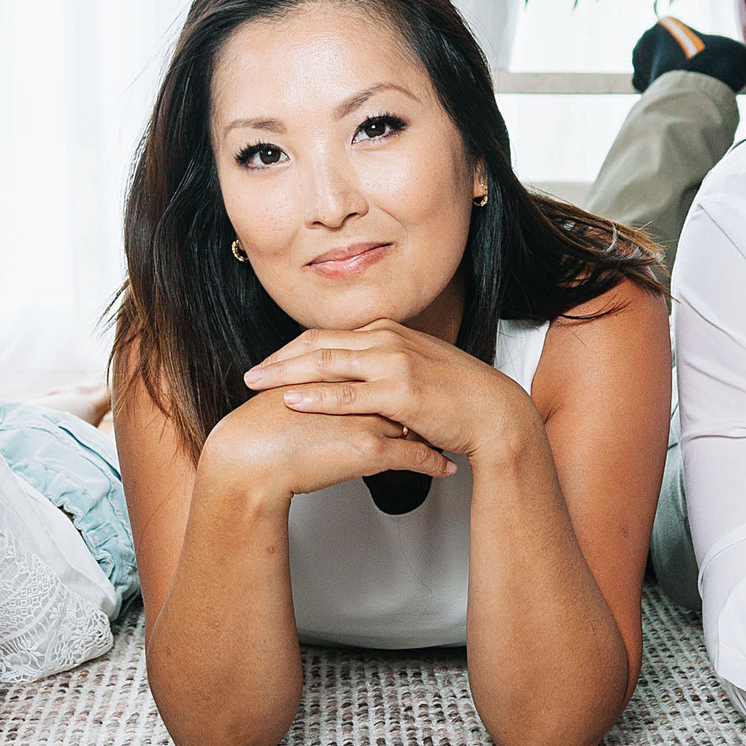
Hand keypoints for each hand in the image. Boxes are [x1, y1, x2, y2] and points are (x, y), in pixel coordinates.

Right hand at [195, 385, 456, 508]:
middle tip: (445, 405)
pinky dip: (433, 463)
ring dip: (436, 430)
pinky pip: (414, 457)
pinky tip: (446, 468)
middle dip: (427, 397)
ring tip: (453, 435)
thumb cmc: (260, 434)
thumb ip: (312, 393)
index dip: (399, 378)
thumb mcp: (288, 400)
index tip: (418, 384)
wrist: (251, 458)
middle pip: (404, 387)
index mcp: (338, 375)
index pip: (380, 370)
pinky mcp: (370, 449)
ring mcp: (367, 418)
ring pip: (415, 421)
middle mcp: (358, 391)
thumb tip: (324, 396)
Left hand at [242, 321, 535, 461]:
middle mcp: (387, 339)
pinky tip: (292, 401)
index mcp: (389, 331)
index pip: (328, 336)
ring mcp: (393, 362)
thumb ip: (385, 366)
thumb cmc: (459, 398)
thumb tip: (358, 379)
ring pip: (325, 364)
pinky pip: (347, 394)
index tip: (270, 365)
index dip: (293, 350)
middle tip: (251, 375)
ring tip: (257, 385)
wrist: (495, 413)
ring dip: (285, 374)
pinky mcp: (399, 392)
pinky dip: (314, 397)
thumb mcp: (417, 369)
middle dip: (279, 360)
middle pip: (318, 344)